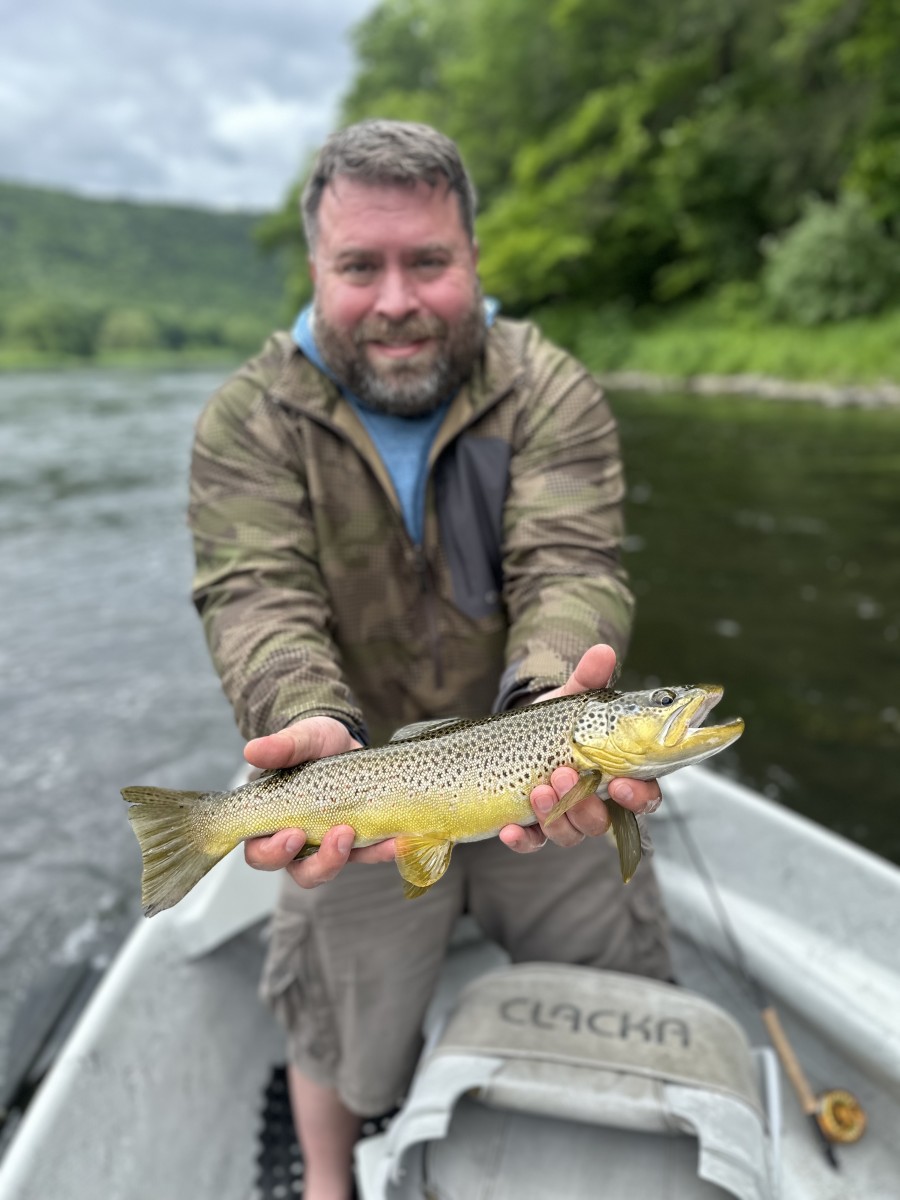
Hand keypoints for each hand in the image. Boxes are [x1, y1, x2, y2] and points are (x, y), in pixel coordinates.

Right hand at [242, 715, 395, 887]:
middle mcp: (299, 841)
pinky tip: (398, 840)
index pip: (261, 852)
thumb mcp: (301, 739)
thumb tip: (251, 750)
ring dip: (348, 859)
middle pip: (301, 872)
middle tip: (339, 835)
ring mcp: (330, 844)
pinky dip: (383, 851)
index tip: (294, 834)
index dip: (273, 852)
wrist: (347, 740)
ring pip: (333, 869)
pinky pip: (370, 854)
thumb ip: (281, 746)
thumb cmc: (314, 743)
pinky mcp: (359, 841)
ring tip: (362, 834)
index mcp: (273, 822)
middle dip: (320, 862)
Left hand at [499, 644, 662, 853]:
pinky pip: (533, 843)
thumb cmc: (559, 722)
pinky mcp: (534, 827)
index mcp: (618, 774)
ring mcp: (565, 818)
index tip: (621, 784)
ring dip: (556, 816)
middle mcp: (596, 803)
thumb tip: (602, 652)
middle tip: (565, 775)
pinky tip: (510, 828)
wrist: (520, 734)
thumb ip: (589, 679)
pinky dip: (523, 839)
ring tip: (538, 789)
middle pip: (603, 822)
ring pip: (570, 834)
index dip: (638, 797)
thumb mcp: (573, 700)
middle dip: (585, 805)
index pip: (643, 796)